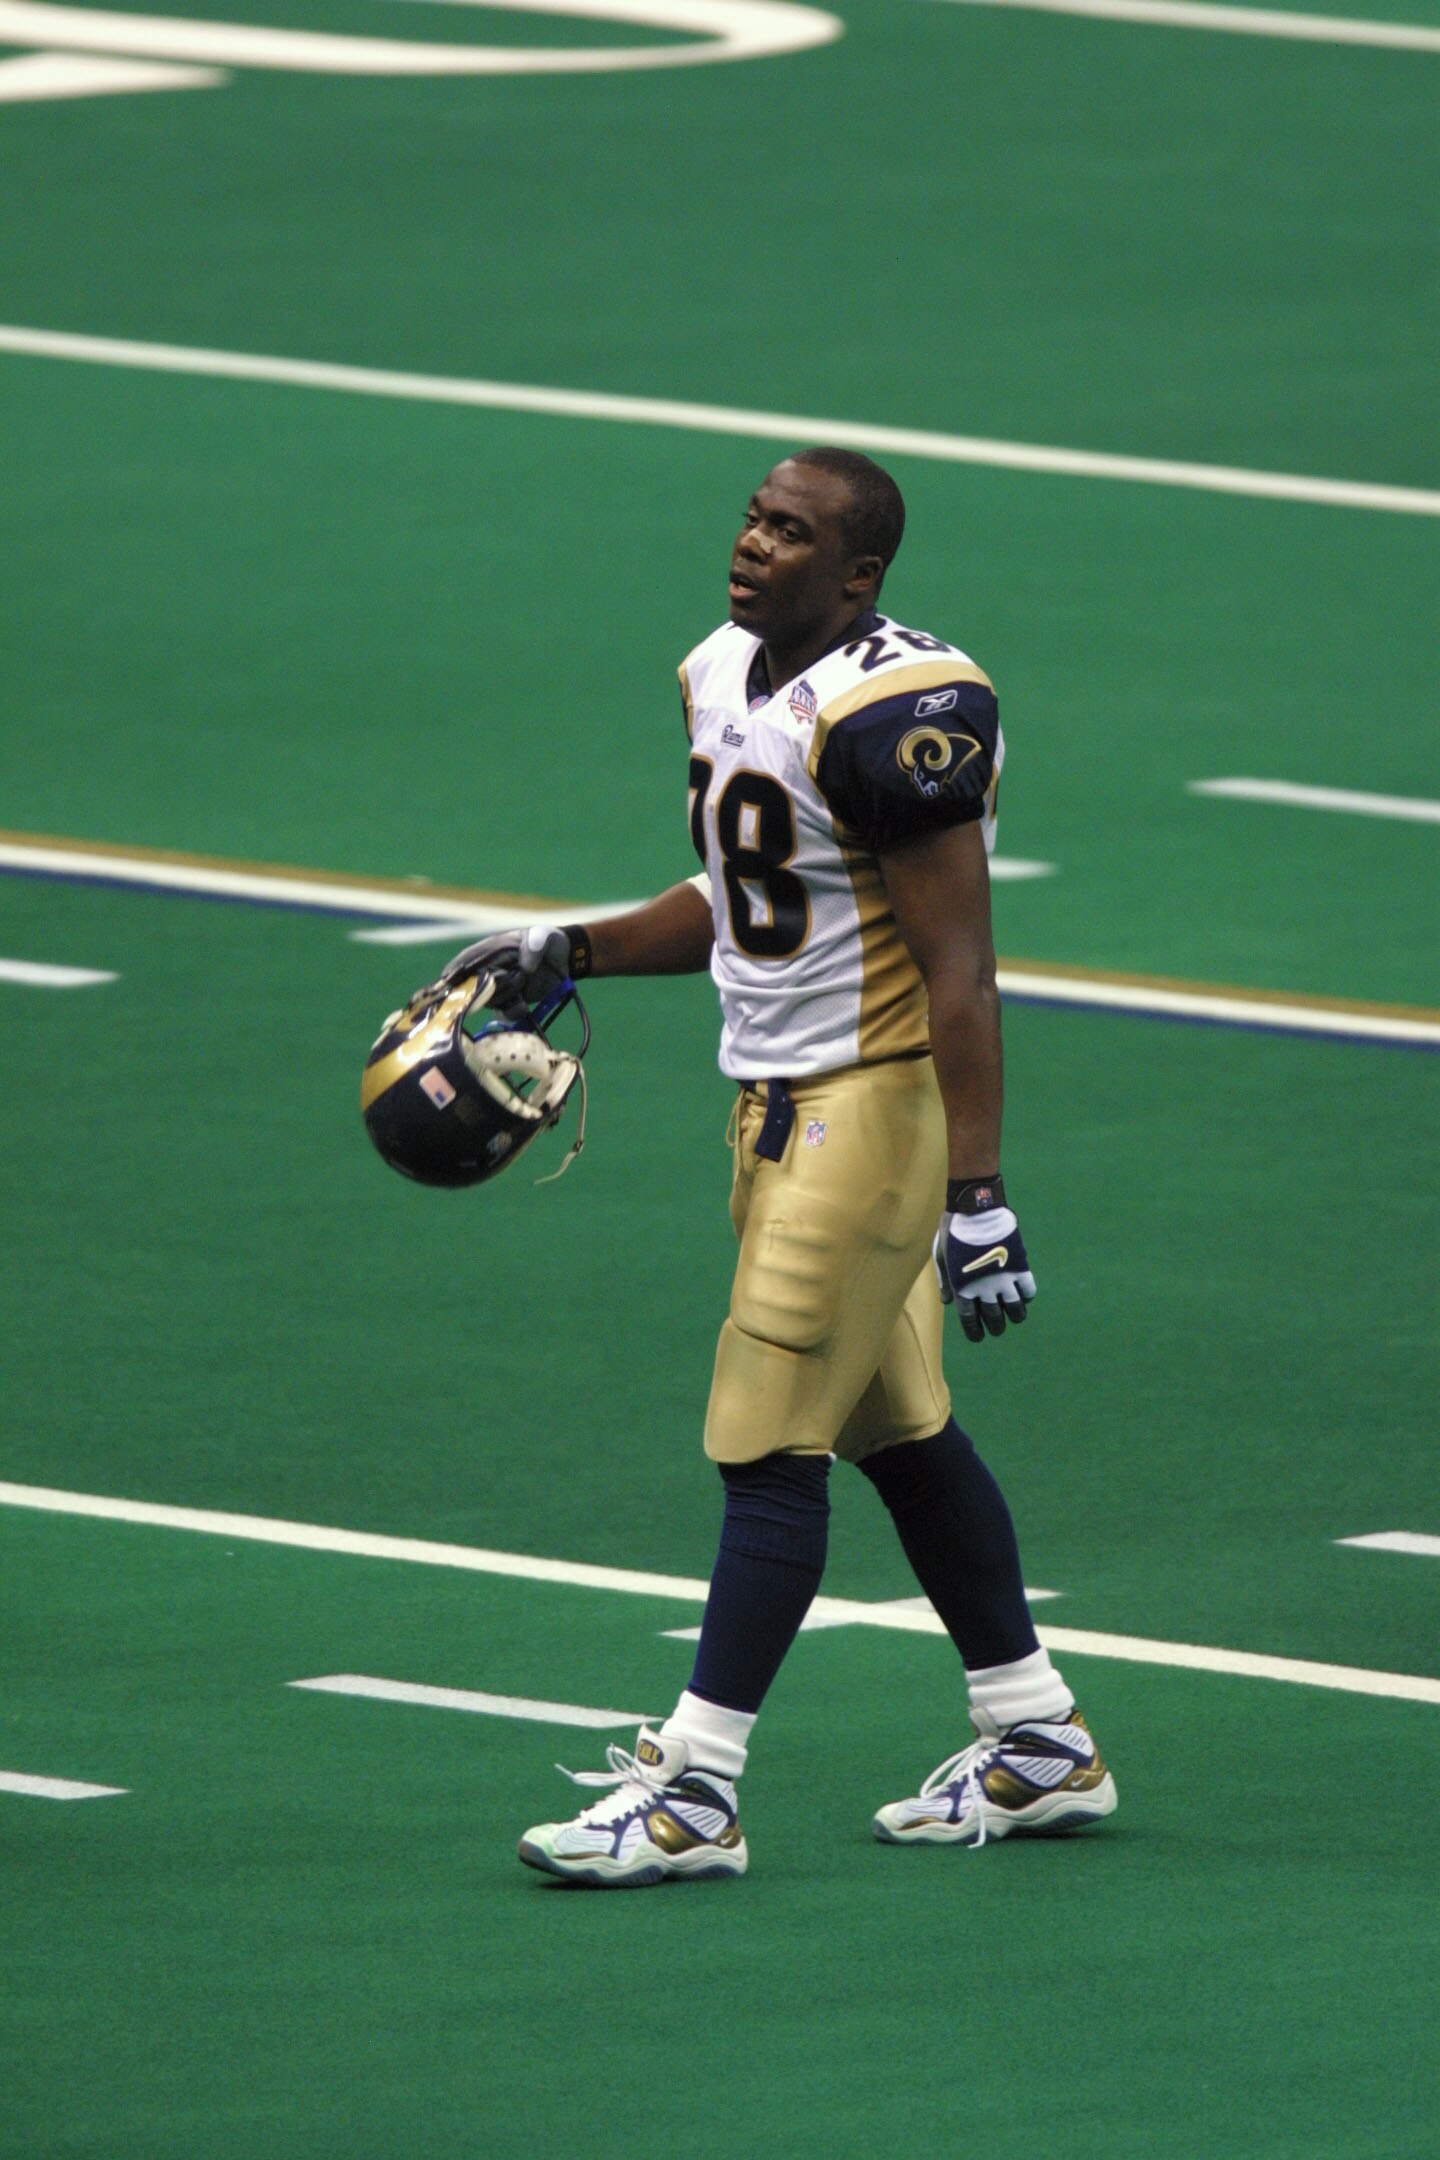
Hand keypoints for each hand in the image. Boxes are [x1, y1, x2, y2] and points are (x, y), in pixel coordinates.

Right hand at [437, 925, 576, 1003]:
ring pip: (489, 1001)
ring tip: (523, 981)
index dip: (455, 972)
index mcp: (491, 950)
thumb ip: (535, 944)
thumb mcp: (544, 935)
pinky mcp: (510, 1002)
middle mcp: (490, 970)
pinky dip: (514, 1011)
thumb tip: (524, 966)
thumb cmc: (549, 941)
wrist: (566, 960)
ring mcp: (499, 988)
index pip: (466, 961)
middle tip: (508, 980)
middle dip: (486, 988)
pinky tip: (525, 1005)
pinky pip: (504, 1013)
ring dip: (506, 996)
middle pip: (473, 986)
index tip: (448, 982)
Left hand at [933, 1201, 1035, 1341]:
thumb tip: (948, 1302)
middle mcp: (985, 1288)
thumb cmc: (954, 1230)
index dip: (974, 1332)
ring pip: (1016, 1309)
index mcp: (963, 1288)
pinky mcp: (1020, 1266)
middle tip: (997, 1328)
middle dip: (996, 1327)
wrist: (976, 1209)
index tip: (978, 1336)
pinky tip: (1024, 1294)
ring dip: (1016, 1316)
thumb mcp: (942, 1256)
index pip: (970, 1320)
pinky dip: (1027, 1295)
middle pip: (994, 1318)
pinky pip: (1029, 1289)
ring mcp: (1004, 1278)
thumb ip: (945, 1281)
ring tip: (1015, 1315)